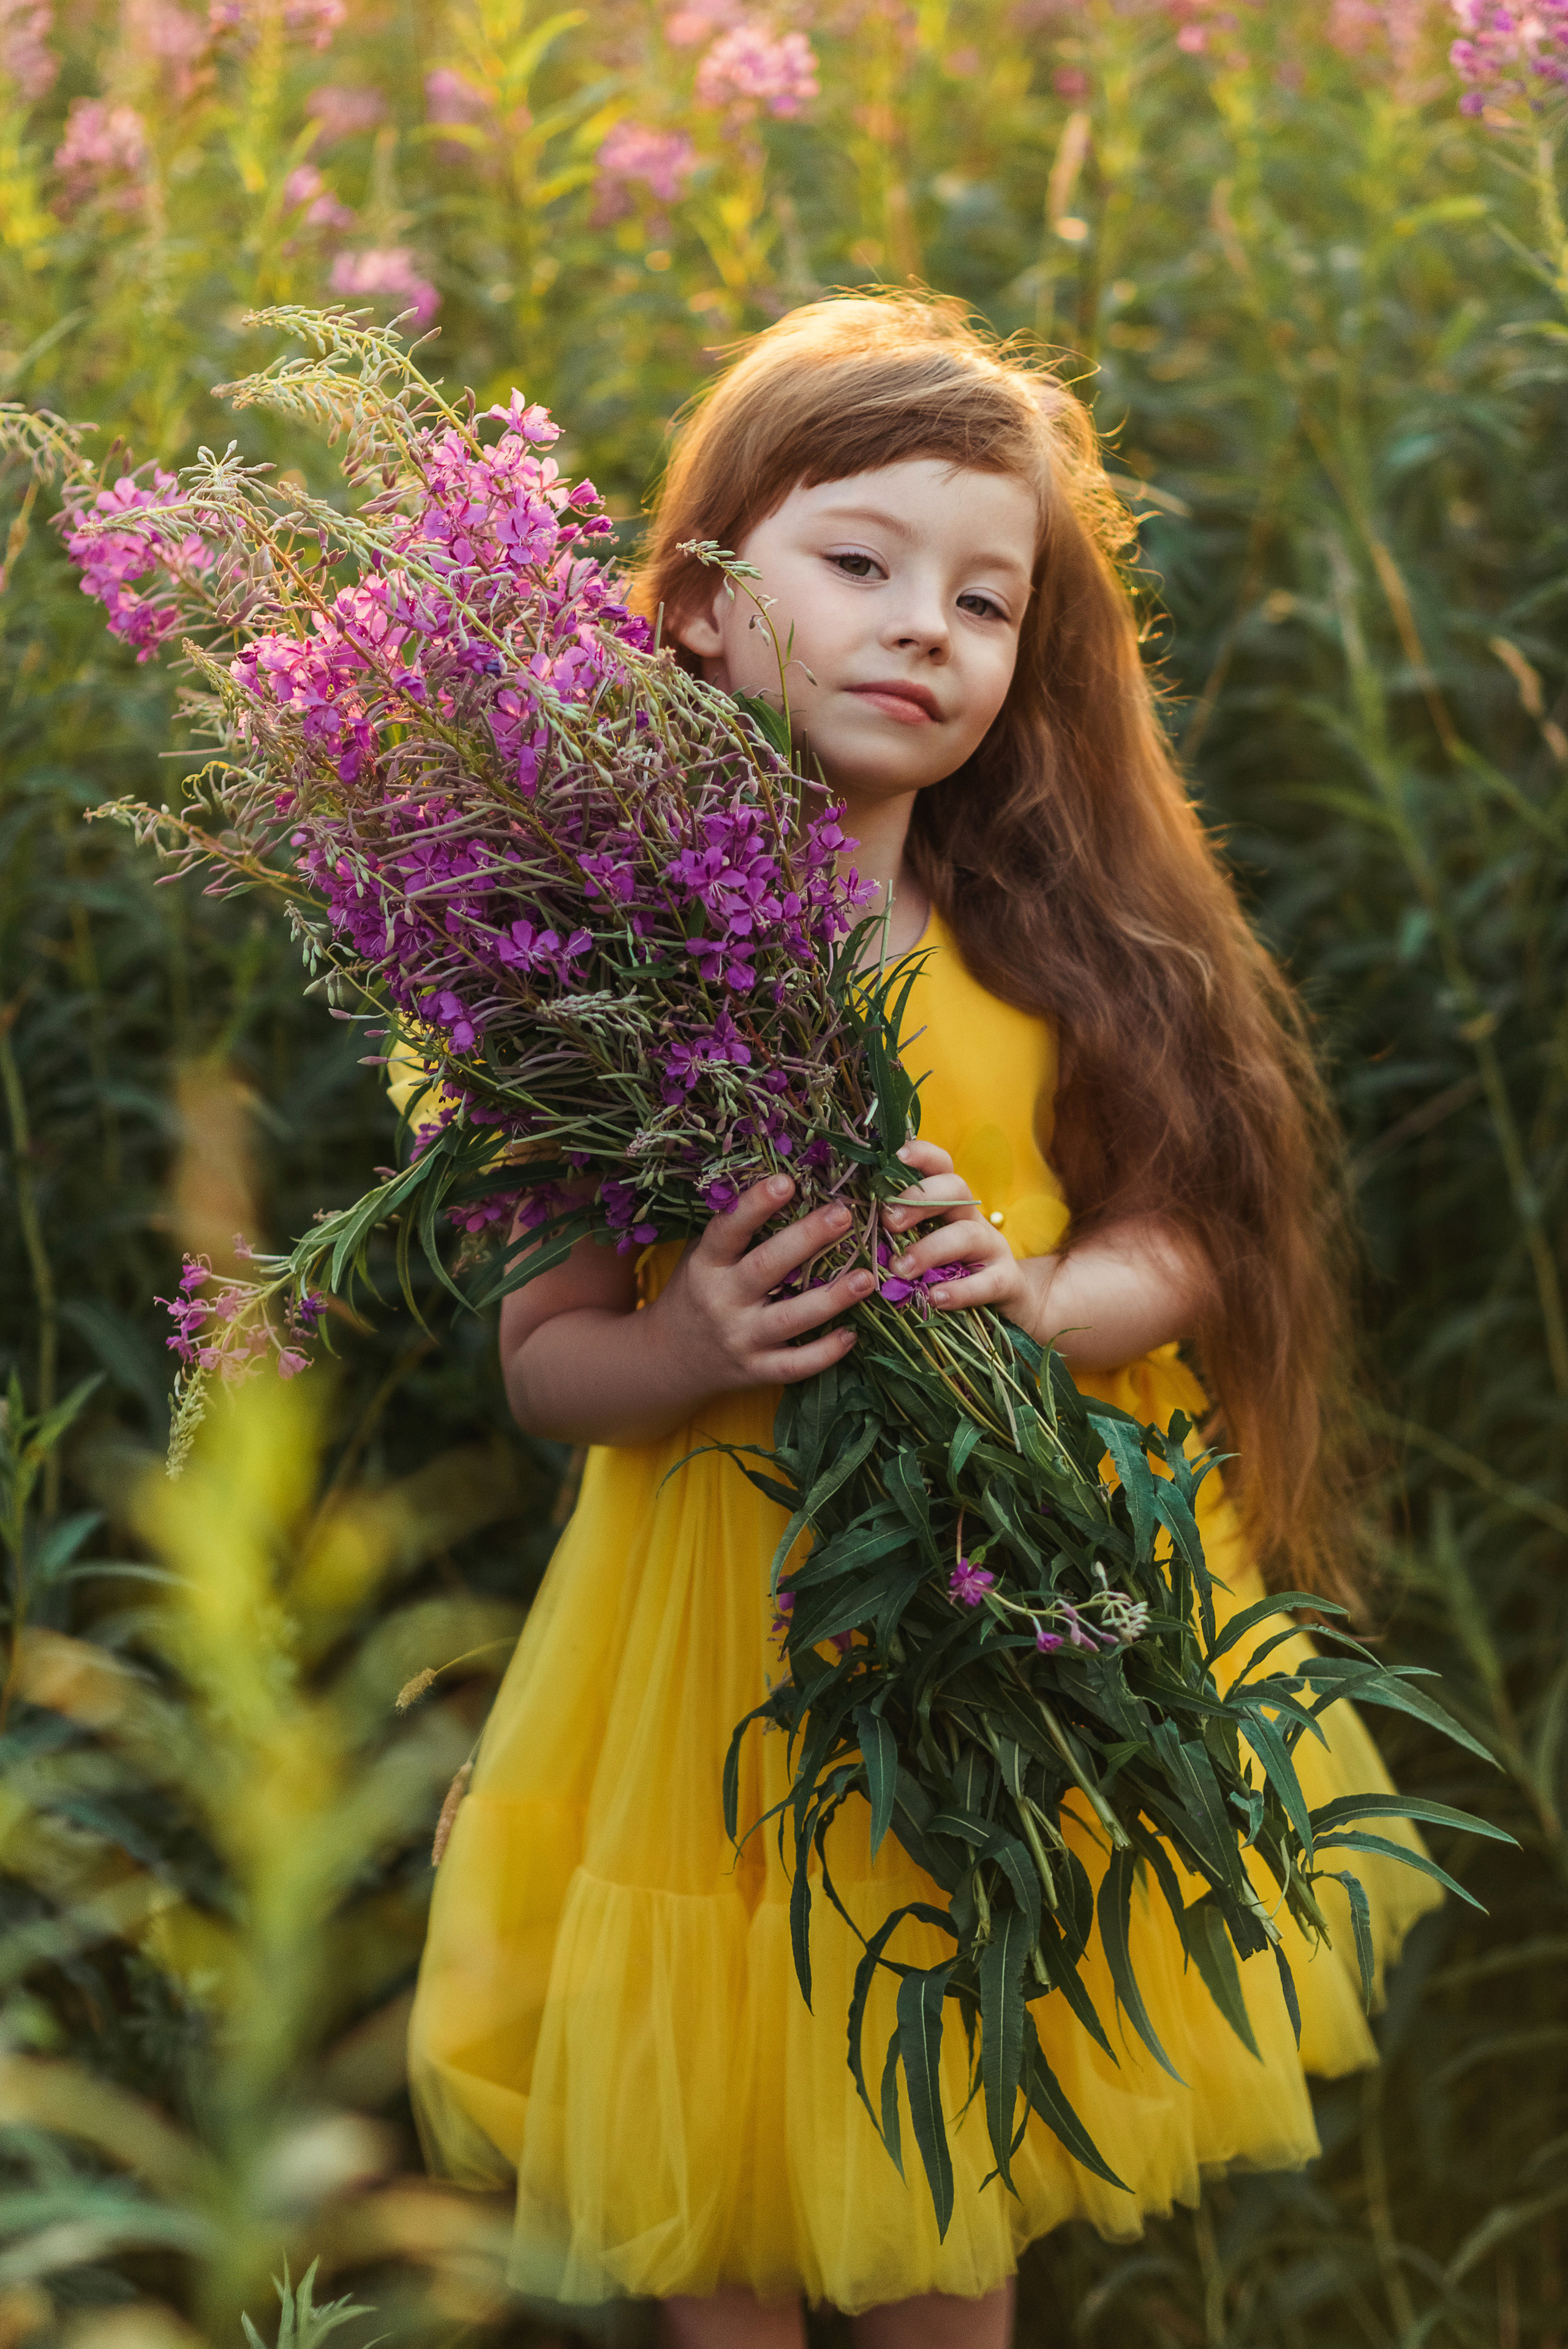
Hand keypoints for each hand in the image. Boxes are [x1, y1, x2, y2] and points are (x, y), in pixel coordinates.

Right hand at [650, 1172, 875, 1391]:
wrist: (670, 1357)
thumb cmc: (696, 1292)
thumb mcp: (701, 1257)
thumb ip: (736, 1232)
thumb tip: (791, 1187)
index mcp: (705, 1265)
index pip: (728, 1230)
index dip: (755, 1205)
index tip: (785, 1182)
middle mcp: (721, 1300)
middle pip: (766, 1268)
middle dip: (806, 1239)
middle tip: (842, 1215)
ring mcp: (740, 1338)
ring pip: (789, 1319)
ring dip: (830, 1300)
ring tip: (865, 1279)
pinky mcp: (755, 1370)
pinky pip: (794, 1366)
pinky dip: (825, 1353)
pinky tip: (852, 1334)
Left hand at [879, 1138, 1029, 1315]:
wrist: (1005, 1306)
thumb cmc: (948, 1273)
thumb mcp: (922, 1247)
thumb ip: (894, 1235)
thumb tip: (844, 1224)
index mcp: (948, 1205)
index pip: (940, 1166)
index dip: (922, 1155)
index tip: (896, 1155)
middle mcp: (971, 1218)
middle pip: (955, 1189)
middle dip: (920, 1200)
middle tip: (888, 1221)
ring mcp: (992, 1248)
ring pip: (966, 1234)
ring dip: (930, 1250)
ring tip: (900, 1270)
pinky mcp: (1006, 1281)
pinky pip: (988, 1282)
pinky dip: (961, 1291)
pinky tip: (936, 1298)